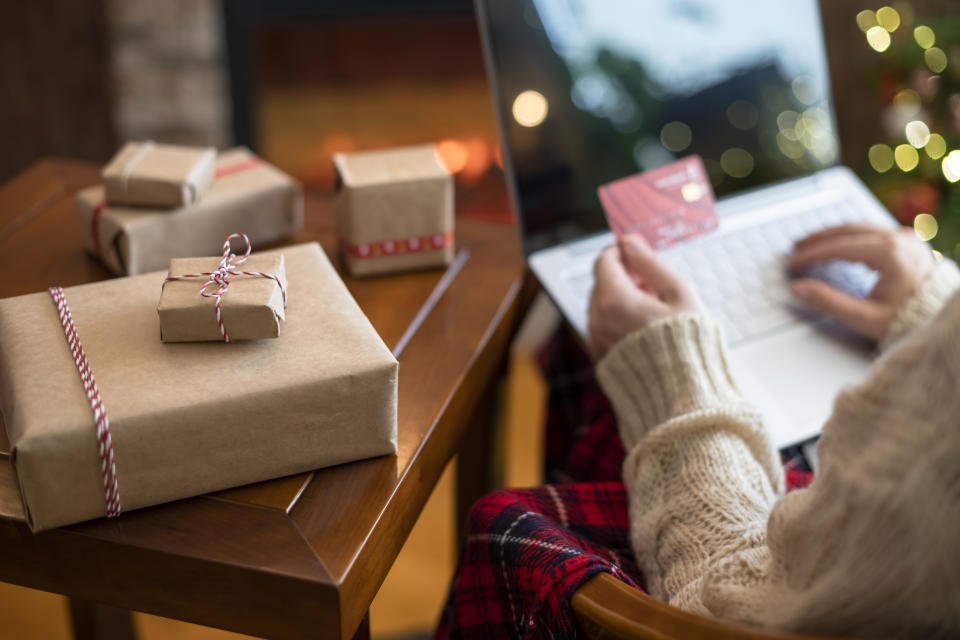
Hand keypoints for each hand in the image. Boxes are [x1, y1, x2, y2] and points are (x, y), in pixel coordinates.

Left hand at [588, 235, 701, 357]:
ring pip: (602, 304)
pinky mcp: (601, 356)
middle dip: (625, 276)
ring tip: (655, 308)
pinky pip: (603, 326)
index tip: (639, 253)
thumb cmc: (689, 345)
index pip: (604, 261)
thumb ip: (650, 264)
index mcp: (614, 301)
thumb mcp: (679, 293)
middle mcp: (598, 320)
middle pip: (602, 282)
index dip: (622, 252)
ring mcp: (596, 340)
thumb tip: (630, 243)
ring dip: (622, 297)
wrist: (683, 396)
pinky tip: (645, 325)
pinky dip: (618, 318)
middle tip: (655, 284)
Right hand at [789, 224, 935, 339]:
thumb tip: (799, 289)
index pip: (839, 247)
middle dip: (818, 239)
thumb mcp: (865, 317)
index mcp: (891, 253)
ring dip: (833, 235)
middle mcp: (900, 239)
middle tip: (796, 249)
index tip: (793, 262)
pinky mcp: (909, 243)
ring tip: (811, 244)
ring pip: (860, 228)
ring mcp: (906, 238)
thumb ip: (829, 302)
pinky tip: (836, 244)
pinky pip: (872, 232)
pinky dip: (849, 237)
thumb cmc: (909, 321)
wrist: (939, 320)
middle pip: (848, 230)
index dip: (812, 254)